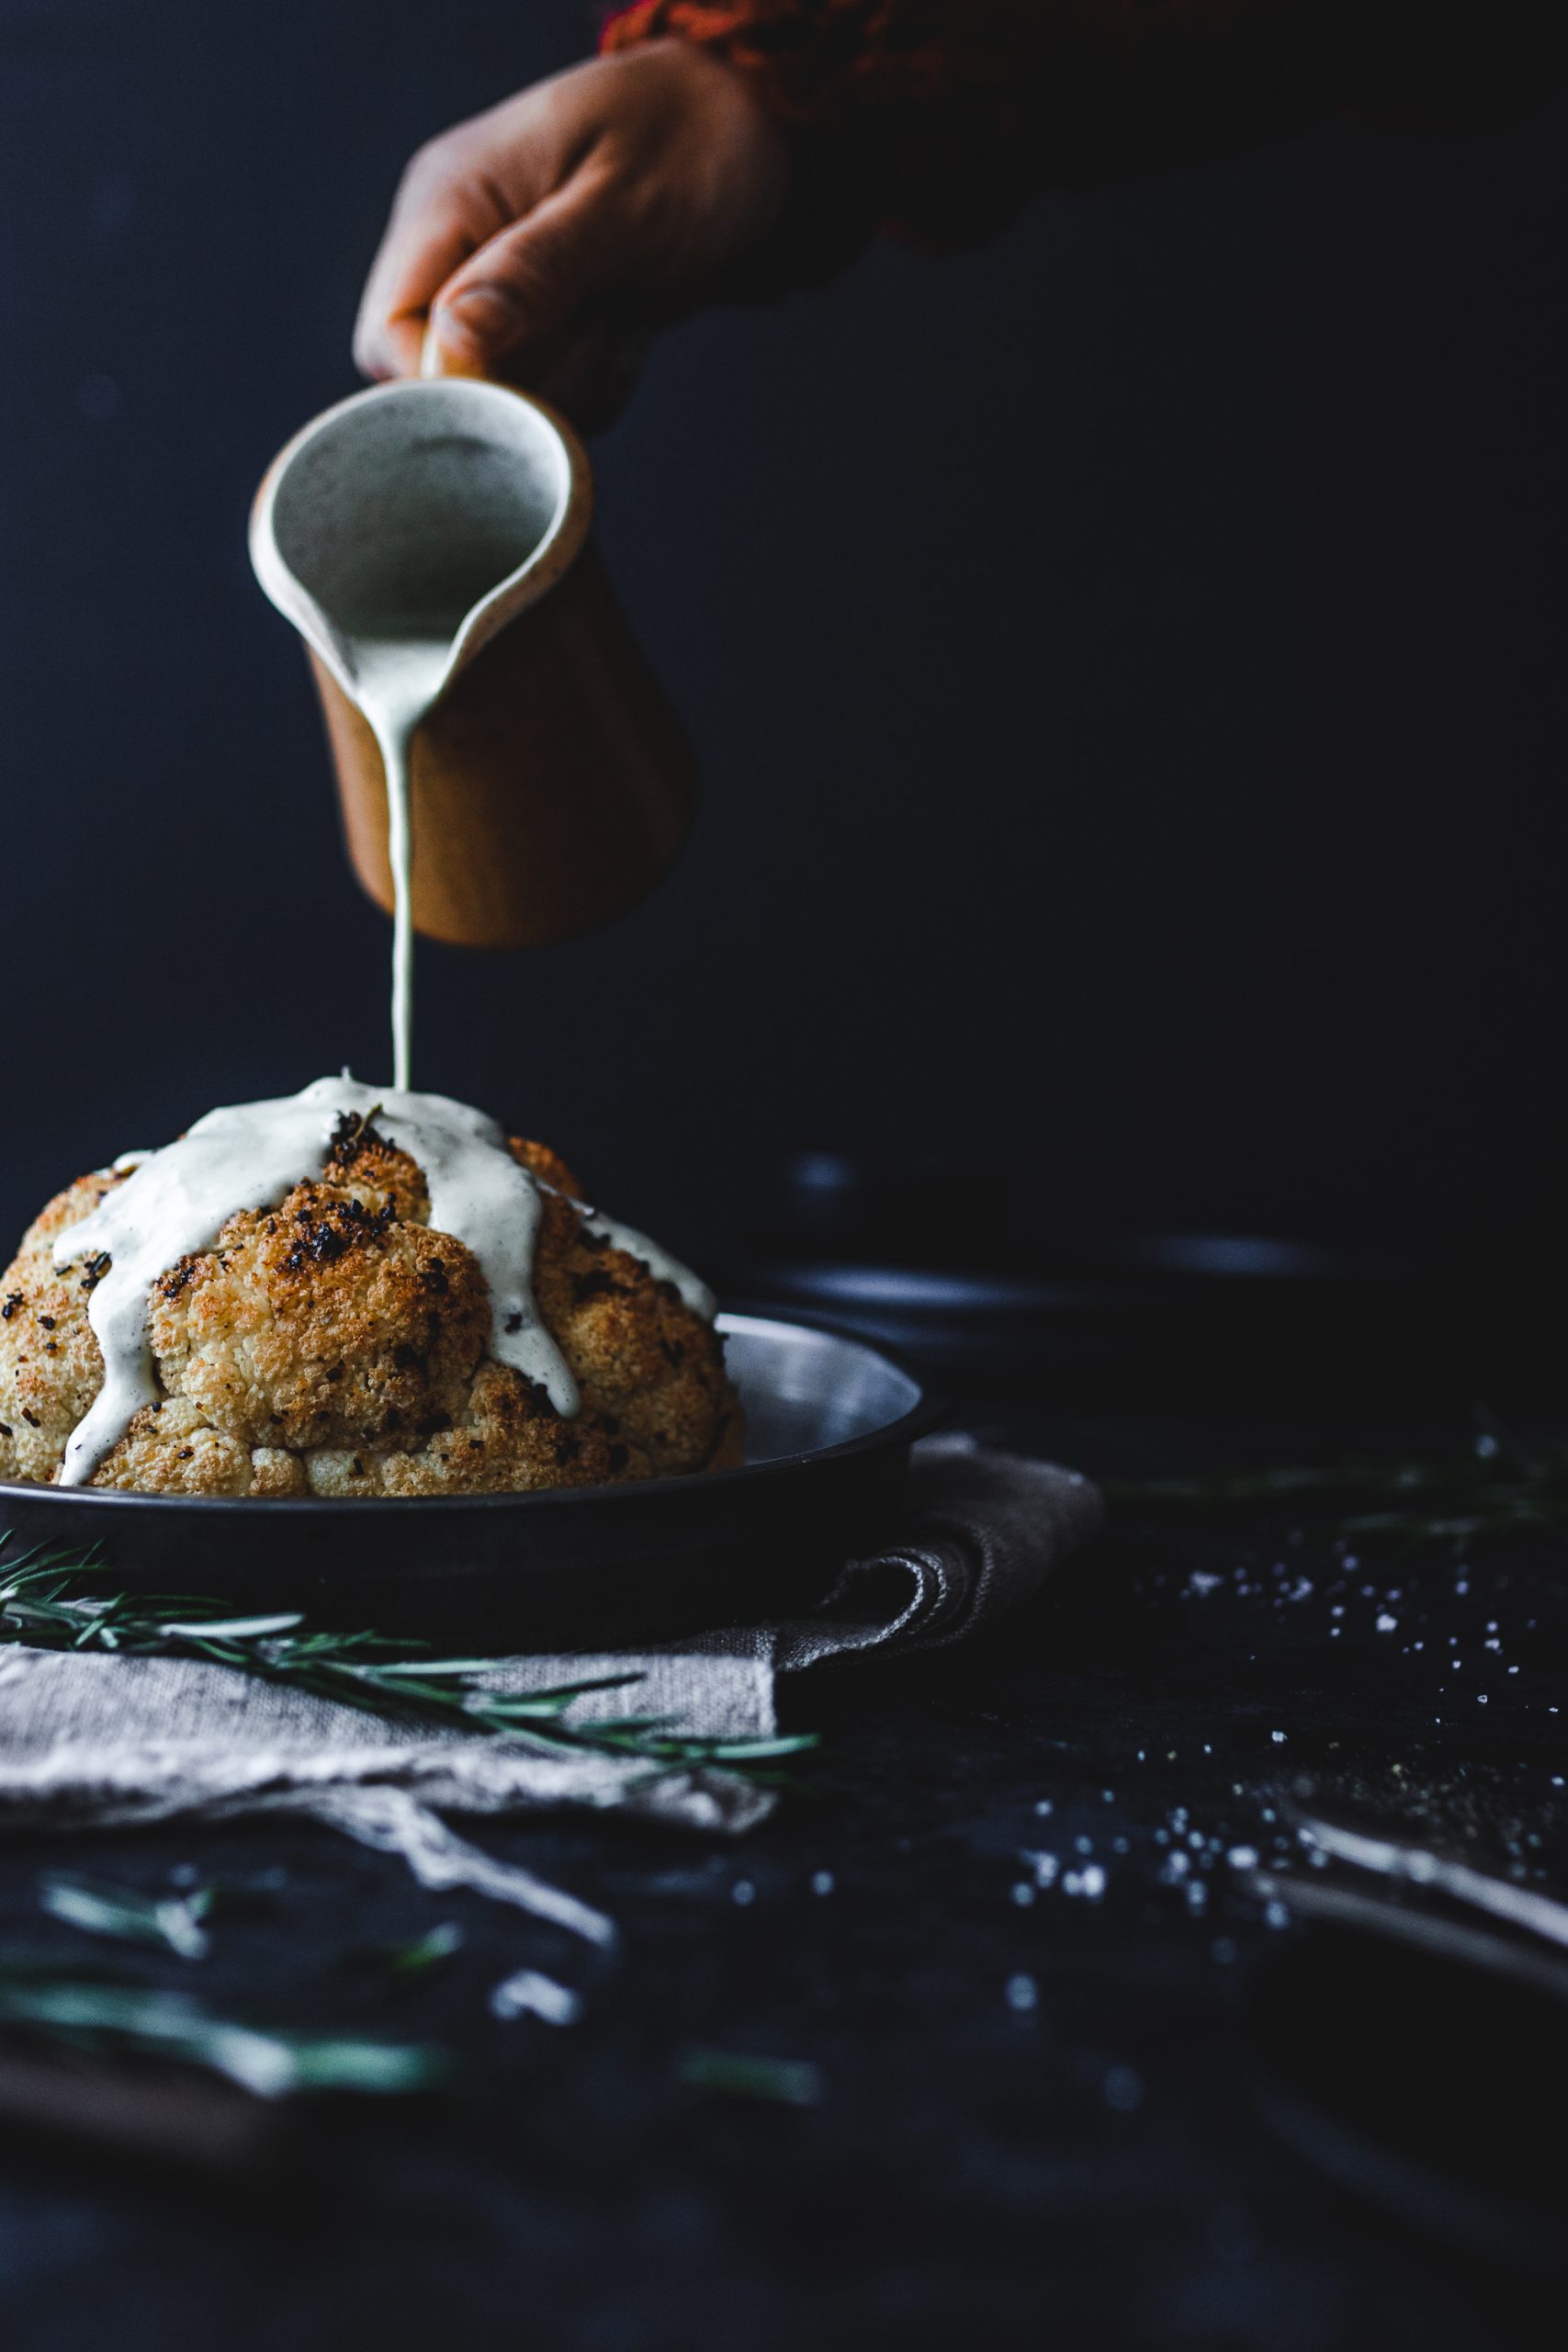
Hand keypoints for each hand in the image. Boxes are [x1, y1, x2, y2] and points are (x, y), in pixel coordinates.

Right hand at [354, 41, 790, 424]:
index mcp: (450, 199)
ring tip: (622, 315)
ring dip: (572, 383)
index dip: (449, 386)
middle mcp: (458, 244)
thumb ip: (538, 270)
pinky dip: (594, 383)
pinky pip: (549, 394)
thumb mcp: (623, 205)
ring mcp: (497, 283)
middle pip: (442, 379)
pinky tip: (627, 329)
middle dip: (527, 384)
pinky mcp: (540, 317)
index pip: (389, 336)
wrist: (749, 125)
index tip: (529, 382)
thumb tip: (455, 343)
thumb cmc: (691, 138)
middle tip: (601, 325)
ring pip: (501, 397)